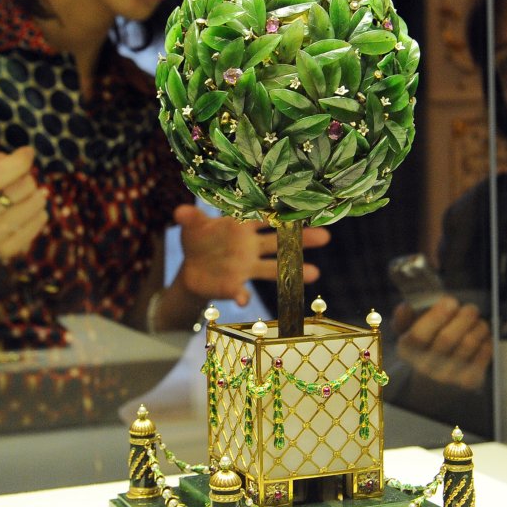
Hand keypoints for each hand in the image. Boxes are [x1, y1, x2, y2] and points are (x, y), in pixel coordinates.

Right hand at [0, 146, 47, 260]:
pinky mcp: (3, 250)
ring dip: (37, 195)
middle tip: (22, 180)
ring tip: (28, 194)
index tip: (27, 154)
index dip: (18, 162)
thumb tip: (26, 156)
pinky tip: (29, 209)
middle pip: (18, 190)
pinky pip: (37, 224)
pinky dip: (39, 213)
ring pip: (32, 207)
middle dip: (27, 179)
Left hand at [173, 204, 330, 305]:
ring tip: (315, 273)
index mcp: (241, 226)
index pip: (264, 217)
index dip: (280, 212)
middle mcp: (249, 246)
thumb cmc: (198, 240)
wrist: (191, 269)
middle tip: (326, 236)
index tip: (303, 207)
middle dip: (302, 239)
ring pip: (272, 268)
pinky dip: (241, 295)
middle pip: (278, 241)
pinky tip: (243, 299)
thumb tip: (180, 212)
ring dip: (292, 271)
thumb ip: (190, 218)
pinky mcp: (235, 285)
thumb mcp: (192, 227)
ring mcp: (245, 267)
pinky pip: (241, 291)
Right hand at [395, 296, 491, 389]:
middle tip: (470, 308)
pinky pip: (483, 354)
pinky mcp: (468, 380)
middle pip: (447, 338)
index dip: (436, 316)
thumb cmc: (424, 346)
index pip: (419, 335)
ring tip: (477, 320)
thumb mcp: (408, 331)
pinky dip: (487, 340)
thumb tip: (405, 308)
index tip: (450, 302)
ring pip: (468, 343)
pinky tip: (482, 335)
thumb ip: (404, 318)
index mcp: (408, 350)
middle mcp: (425, 366)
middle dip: (463, 317)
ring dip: (478, 326)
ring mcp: (447, 376)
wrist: (434, 381)